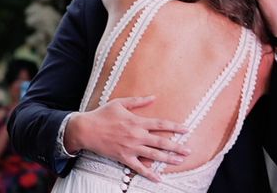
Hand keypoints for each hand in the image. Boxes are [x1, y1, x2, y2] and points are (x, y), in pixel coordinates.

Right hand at [65, 96, 189, 181]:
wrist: (86, 129)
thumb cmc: (102, 114)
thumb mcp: (120, 103)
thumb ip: (138, 101)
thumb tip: (153, 97)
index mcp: (136, 121)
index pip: (160, 124)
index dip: (175, 127)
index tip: (187, 129)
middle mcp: (136, 135)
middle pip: (161, 141)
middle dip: (177, 146)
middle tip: (189, 150)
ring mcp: (130, 148)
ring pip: (154, 155)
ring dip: (168, 159)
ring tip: (181, 161)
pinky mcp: (123, 158)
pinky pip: (139, 168)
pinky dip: (149, 174)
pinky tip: (159, 179)